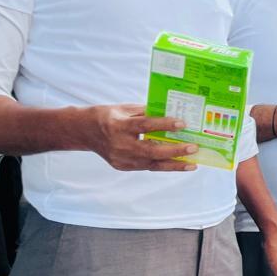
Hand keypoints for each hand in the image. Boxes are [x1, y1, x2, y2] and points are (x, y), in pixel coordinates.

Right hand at [81, 104, 198, 171]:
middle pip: (151, 150)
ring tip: (192, 164)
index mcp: (118, 125)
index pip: (145, 126)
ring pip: (152, 164)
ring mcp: (121, 158)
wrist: (83, 132)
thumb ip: (145, 112)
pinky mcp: (123, 166)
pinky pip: (147, 166)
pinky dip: (163, 165)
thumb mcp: (123, 109)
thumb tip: (170, 113)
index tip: (182, 124)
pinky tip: (178, 164)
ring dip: (174, 164)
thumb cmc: (106, 116)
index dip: (164, 125)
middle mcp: (120, 144)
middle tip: (193, 148)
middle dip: (174, 151)